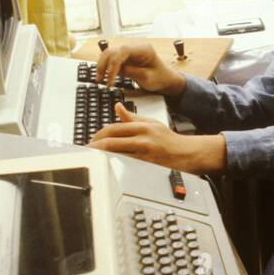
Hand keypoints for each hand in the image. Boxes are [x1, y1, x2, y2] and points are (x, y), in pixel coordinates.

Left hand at [89, 103, 225, 172]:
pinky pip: (126, 164)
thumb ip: (131, 117)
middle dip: (95, 146)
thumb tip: (117, 108)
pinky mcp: (147, 164)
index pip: (113, 128)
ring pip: (116, 152)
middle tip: (86, 151)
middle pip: (111, 140)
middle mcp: (142, 137)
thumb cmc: (169, 140)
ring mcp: (145, 151)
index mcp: (142, 126)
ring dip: (100, 155)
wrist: (187, 154)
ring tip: (91, 158)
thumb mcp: (151, 123)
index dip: (98, 135)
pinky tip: (106, 166)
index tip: (91, 141)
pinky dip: (114, 164)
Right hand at [95, 42, 185, 96]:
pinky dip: (106, 68)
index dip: (114, 64)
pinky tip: (103, 77)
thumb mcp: (149, 78)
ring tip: (100, 80)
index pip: (123, 51)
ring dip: (102, 66)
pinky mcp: (125, 59)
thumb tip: (117, 70)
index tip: (110, 79)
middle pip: (113, 51)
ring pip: (109, 54)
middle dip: (104, 65)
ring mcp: (129, 53)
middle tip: (100, 80)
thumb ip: (133, 72)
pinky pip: (111, 60)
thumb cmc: (160, 78)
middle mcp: (134, 48)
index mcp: (144, 49)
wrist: (165, 80)